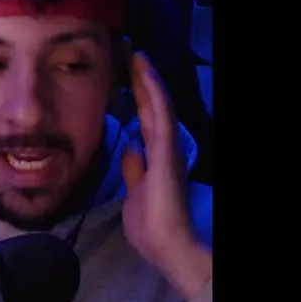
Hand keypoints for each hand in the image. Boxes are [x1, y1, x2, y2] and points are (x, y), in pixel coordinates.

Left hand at [120, 53, 210, 299]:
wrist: (170, 247)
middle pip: (153, 109)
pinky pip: (159, 114)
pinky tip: (144, 71)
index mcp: (157, 161)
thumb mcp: (135, 195)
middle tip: (133, 54)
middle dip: (142, 82)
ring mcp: (168, 149)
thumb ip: (134, 171)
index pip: (147, 123)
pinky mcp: (167, 151)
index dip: (139, 99)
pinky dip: (152, 91)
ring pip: (157, 106)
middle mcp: (166, 150)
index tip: (129, 77)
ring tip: (137, 54)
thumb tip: (130, 149)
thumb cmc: (154, 229)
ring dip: (147, 79)